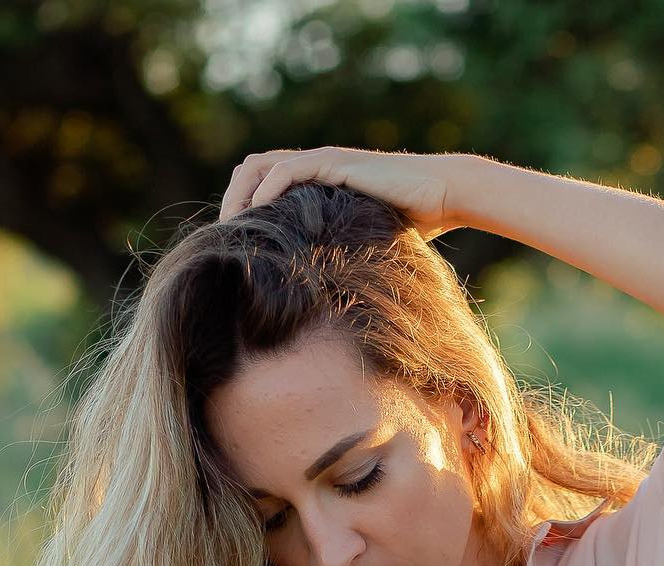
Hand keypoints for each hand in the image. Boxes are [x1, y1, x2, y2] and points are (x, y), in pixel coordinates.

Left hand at [218, 147, 468, 239]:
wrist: (440, 196)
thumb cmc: (411, 225)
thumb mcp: (363, 243)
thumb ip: (338, 255)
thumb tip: (320, 304)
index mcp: (315, 183)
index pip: (261, 182)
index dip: (241, 208)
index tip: (235, 245)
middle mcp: (312, 167)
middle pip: (250, 170)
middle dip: (231, 202)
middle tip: (224, 240)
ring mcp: (322, 163)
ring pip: (260, 166)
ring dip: (240, 197)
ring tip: (233, 230)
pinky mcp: (334, 165)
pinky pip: (286, 171)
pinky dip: (266, 191)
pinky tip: (259, 217)